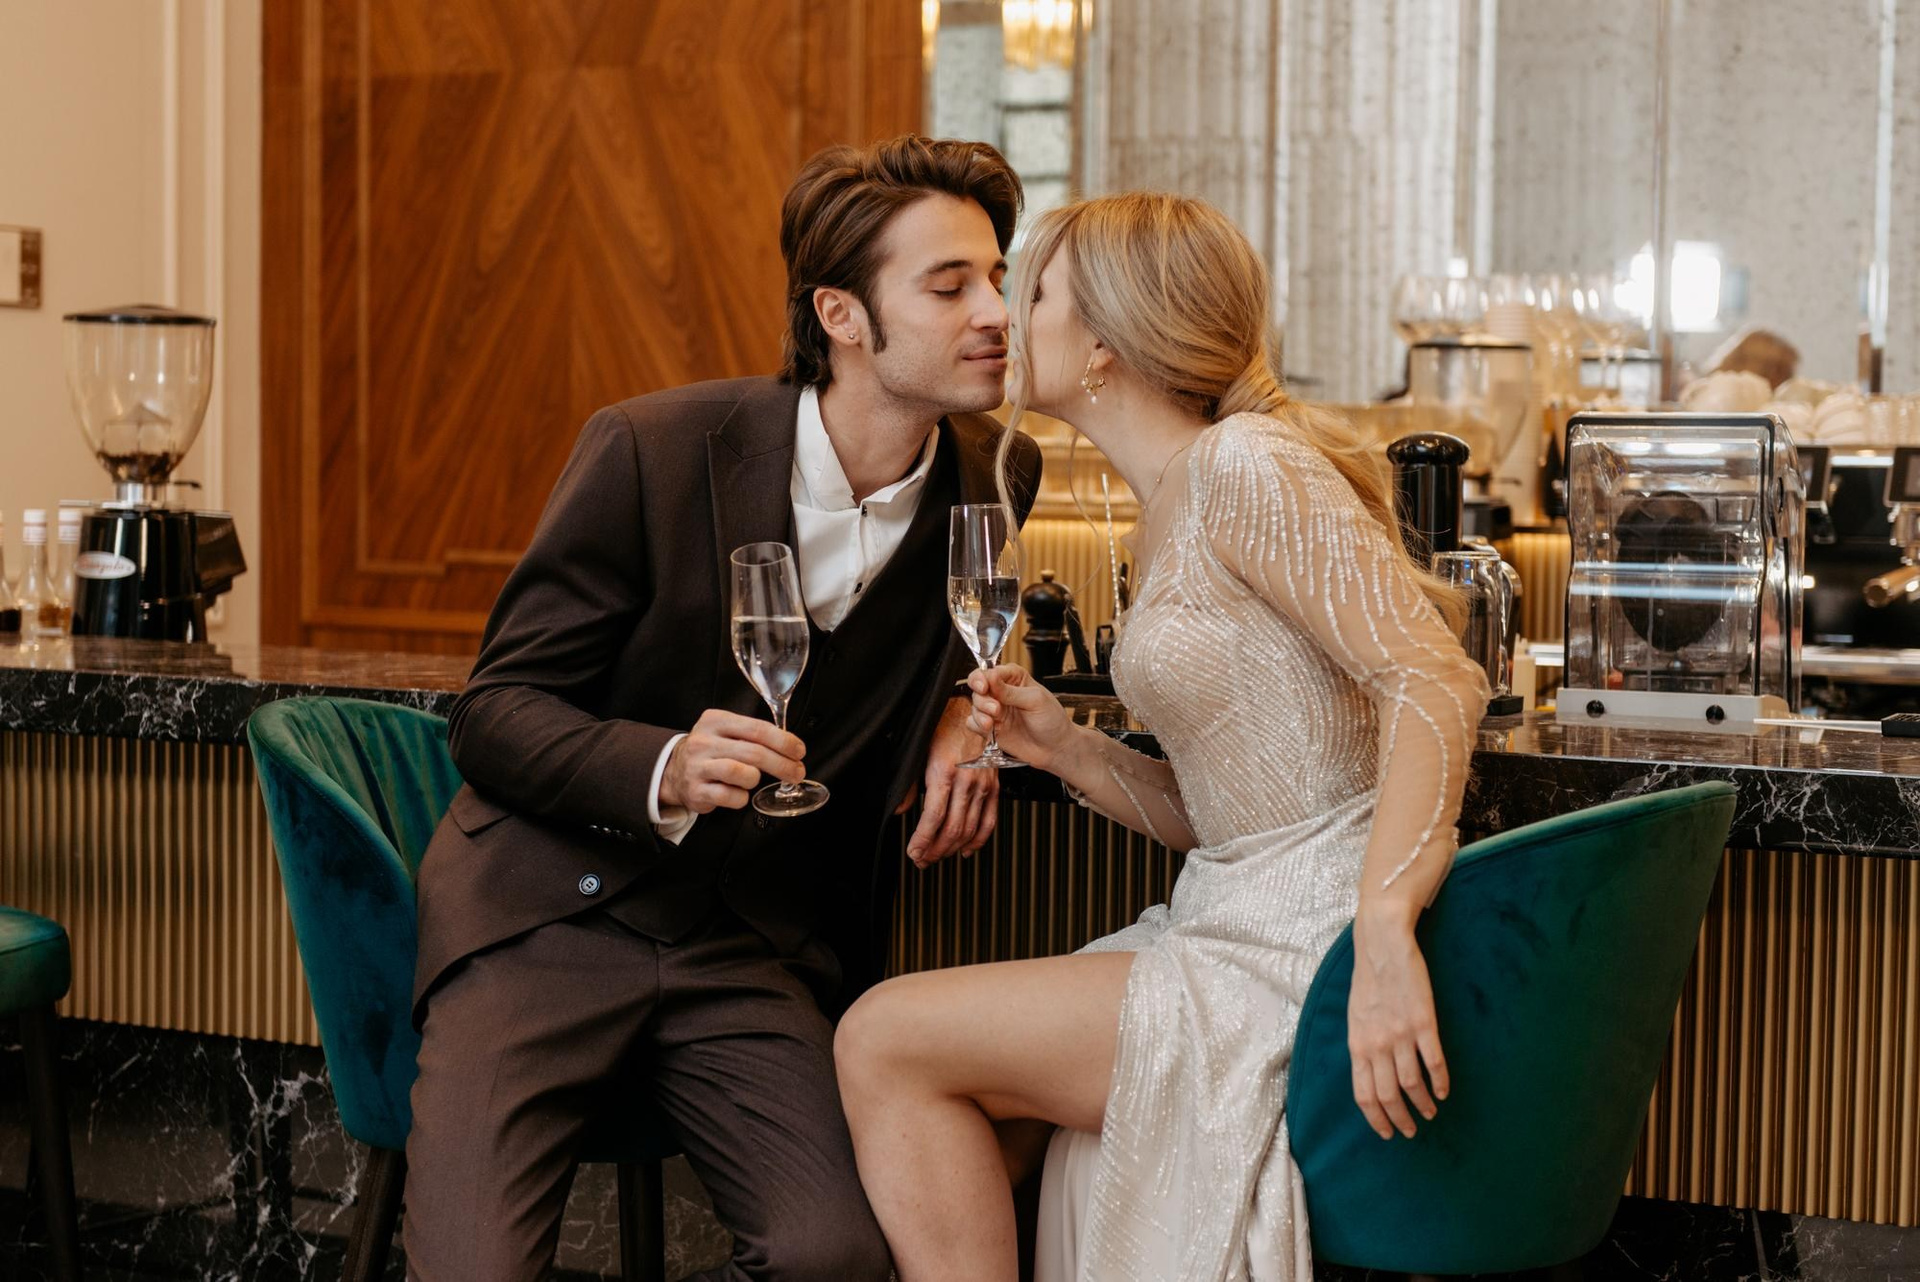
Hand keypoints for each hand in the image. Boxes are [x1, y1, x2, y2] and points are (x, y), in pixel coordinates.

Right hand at [658, 708, 805, 814]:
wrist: (674, 771)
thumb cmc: (710, 751)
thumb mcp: (726, 731)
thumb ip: (753, 734)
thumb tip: (790, 746)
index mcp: (716, 720)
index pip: (758, 729)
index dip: (784, 741)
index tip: (799, 751)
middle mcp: (704, 741)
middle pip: (754, 752)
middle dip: (782, 764)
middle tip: (796, 772)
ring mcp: (698, 766)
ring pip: (742, 773)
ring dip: (756, 779)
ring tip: (755, 780)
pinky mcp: (696, 791)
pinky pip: (730, 796)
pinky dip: (742, 798)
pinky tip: (740, 794)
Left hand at [906, 697, 997, 867]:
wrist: (973, 708)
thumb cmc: (943, 726)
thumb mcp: (918, 751)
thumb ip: (909, 785)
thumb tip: (899, 811)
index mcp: (944, 771)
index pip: (934, 817)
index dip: (923, 840)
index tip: (914, 852)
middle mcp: (967, 780)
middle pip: (952, 829)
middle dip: (935, 850)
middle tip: (922, 859)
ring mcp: (983, 785)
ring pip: (969, 829)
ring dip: (952, 848)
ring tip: (937, 856)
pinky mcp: (994, 786)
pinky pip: (989, 821)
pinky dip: (978, 840)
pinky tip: (965, 850)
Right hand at [965, 665, 1075, 770]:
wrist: (1055, 749)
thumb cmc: (1052, 720)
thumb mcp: (1035, 700)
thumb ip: (1010, 691)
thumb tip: (991, 676)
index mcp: (1014, 678)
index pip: (989, 671)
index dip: (982, 678)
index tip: (984, 687)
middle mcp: (1002, 692)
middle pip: (977, 687)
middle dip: (982, 699)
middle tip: (995, 709)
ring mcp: (995, 710)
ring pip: (974, 705)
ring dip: (980, 713)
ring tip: (992, 722)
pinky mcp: (990, 727)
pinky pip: (973, 723)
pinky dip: (976, 725)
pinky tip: (989, 729)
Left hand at [1346, 908, 1448, 1139]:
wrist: (1382, 944)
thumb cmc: (1368, 979)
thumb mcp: (1354, 1016)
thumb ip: (1363, 1045)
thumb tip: (1368, 1071)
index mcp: (1357, 1044)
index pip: (1363, 1093)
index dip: (1376, 1118)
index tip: (1387, 1132)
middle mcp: (1377, 1044)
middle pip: (1388, 1096)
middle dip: (1400, 1119)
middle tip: (1411, 1130)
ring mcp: (1401, 1035)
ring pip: (1413, 1085)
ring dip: (1423, 1104)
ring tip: (1431, 1112)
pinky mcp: (1424, 1023)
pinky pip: (1434, 1063)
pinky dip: (1441, 1082)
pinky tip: (1445, 1091)